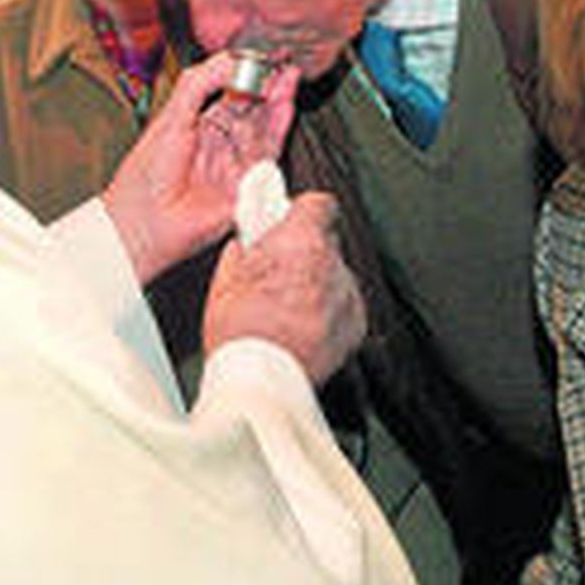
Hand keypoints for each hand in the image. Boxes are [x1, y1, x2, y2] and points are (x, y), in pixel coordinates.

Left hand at [104, 51, 298, 282]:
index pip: (233, 92)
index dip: (248, 73)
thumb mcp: (172, 115)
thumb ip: (199, 84)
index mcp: (201, 124)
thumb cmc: (147, 175)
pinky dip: (278, 129)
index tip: (261, 55)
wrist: (144, 221)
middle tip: (282, 62)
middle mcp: (223, 142)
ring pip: (265, 128)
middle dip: (269, 84)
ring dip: (278, 102)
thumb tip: (230, 59)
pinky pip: (268, 153)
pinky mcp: (248, 184)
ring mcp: (237, 162)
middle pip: (254, 108)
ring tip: (287, 78)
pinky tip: (284, 106)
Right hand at [202, 193, 365, 384]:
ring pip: (336, 275)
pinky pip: (345, 306)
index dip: (303, 212)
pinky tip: (303, 327)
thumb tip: (247, 242)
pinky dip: (329, 312)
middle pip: (326, 242)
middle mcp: (332, 263)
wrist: (262, 380)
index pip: (320, 203)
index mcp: (301, 241)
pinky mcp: (357, 325)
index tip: (290, 220)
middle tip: (279, 273)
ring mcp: (348, 295)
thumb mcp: (226, 278)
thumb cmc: (241, 332)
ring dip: (318, 284)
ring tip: (287, 308)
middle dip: (306, 252)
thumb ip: (244, 250)